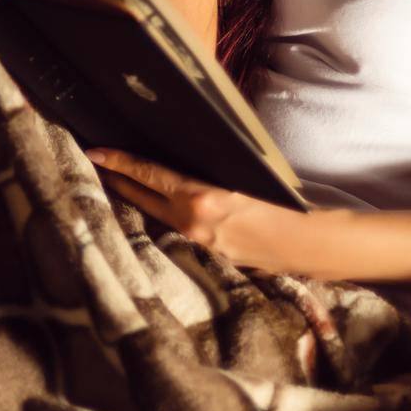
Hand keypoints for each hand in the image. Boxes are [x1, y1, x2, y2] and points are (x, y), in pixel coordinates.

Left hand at [85, 147, 295, 271]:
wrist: (315, 243)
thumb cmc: (287, 200)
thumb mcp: (246, 175)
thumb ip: (211, 173)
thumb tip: (186, 162)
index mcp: (201, 197)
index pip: (148, 174)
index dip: (119, 162)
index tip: (95, 152)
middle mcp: (195, 223)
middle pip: (144, 199)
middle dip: (119, 182)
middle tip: (99, 166)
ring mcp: (203, 244)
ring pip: (162, 217)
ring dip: (144, 201)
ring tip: (126, 185)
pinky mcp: (216, 258)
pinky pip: (185, 233)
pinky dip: (173, 219)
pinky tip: (173, 211)